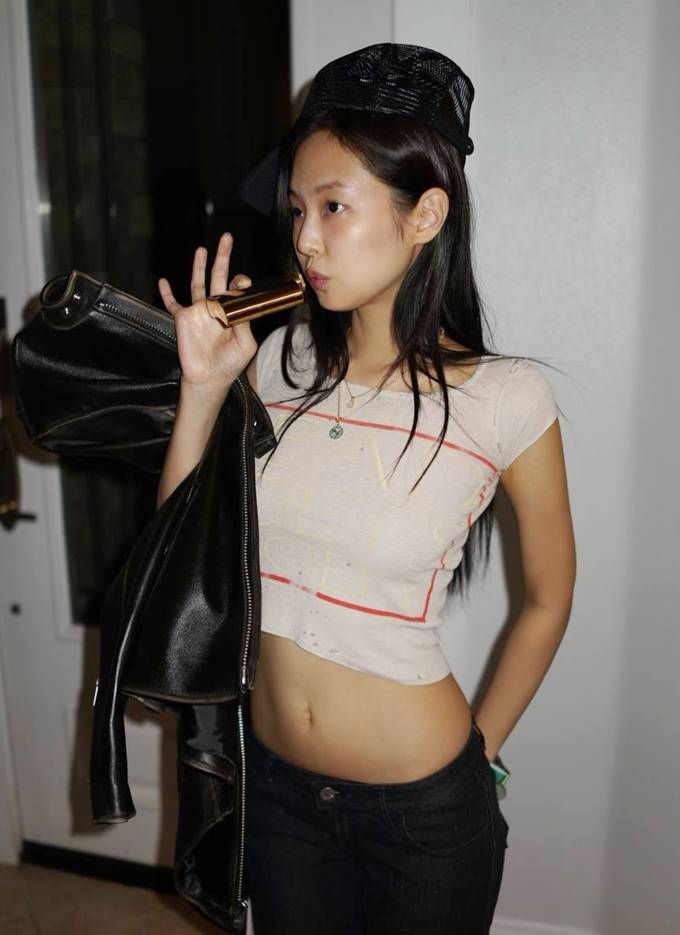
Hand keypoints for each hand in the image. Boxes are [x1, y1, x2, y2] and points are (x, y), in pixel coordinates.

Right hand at [158, 232, 255, 393]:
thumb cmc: (230, 364)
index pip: (236, 289)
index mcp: (233, 312)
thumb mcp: (246, 343)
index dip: (239, 281)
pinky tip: (162, 281)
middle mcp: (216, 308)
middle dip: (222, 257)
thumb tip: (242, 301)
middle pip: (218, 276)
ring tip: (202, 249)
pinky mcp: (183, 319)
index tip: (242, 281)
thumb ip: (245, 321)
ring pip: (197, 283)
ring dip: (199, 266)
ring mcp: (198, 312)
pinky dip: (166, 293)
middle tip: (227, 238)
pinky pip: (172, 303)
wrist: (210, 378)